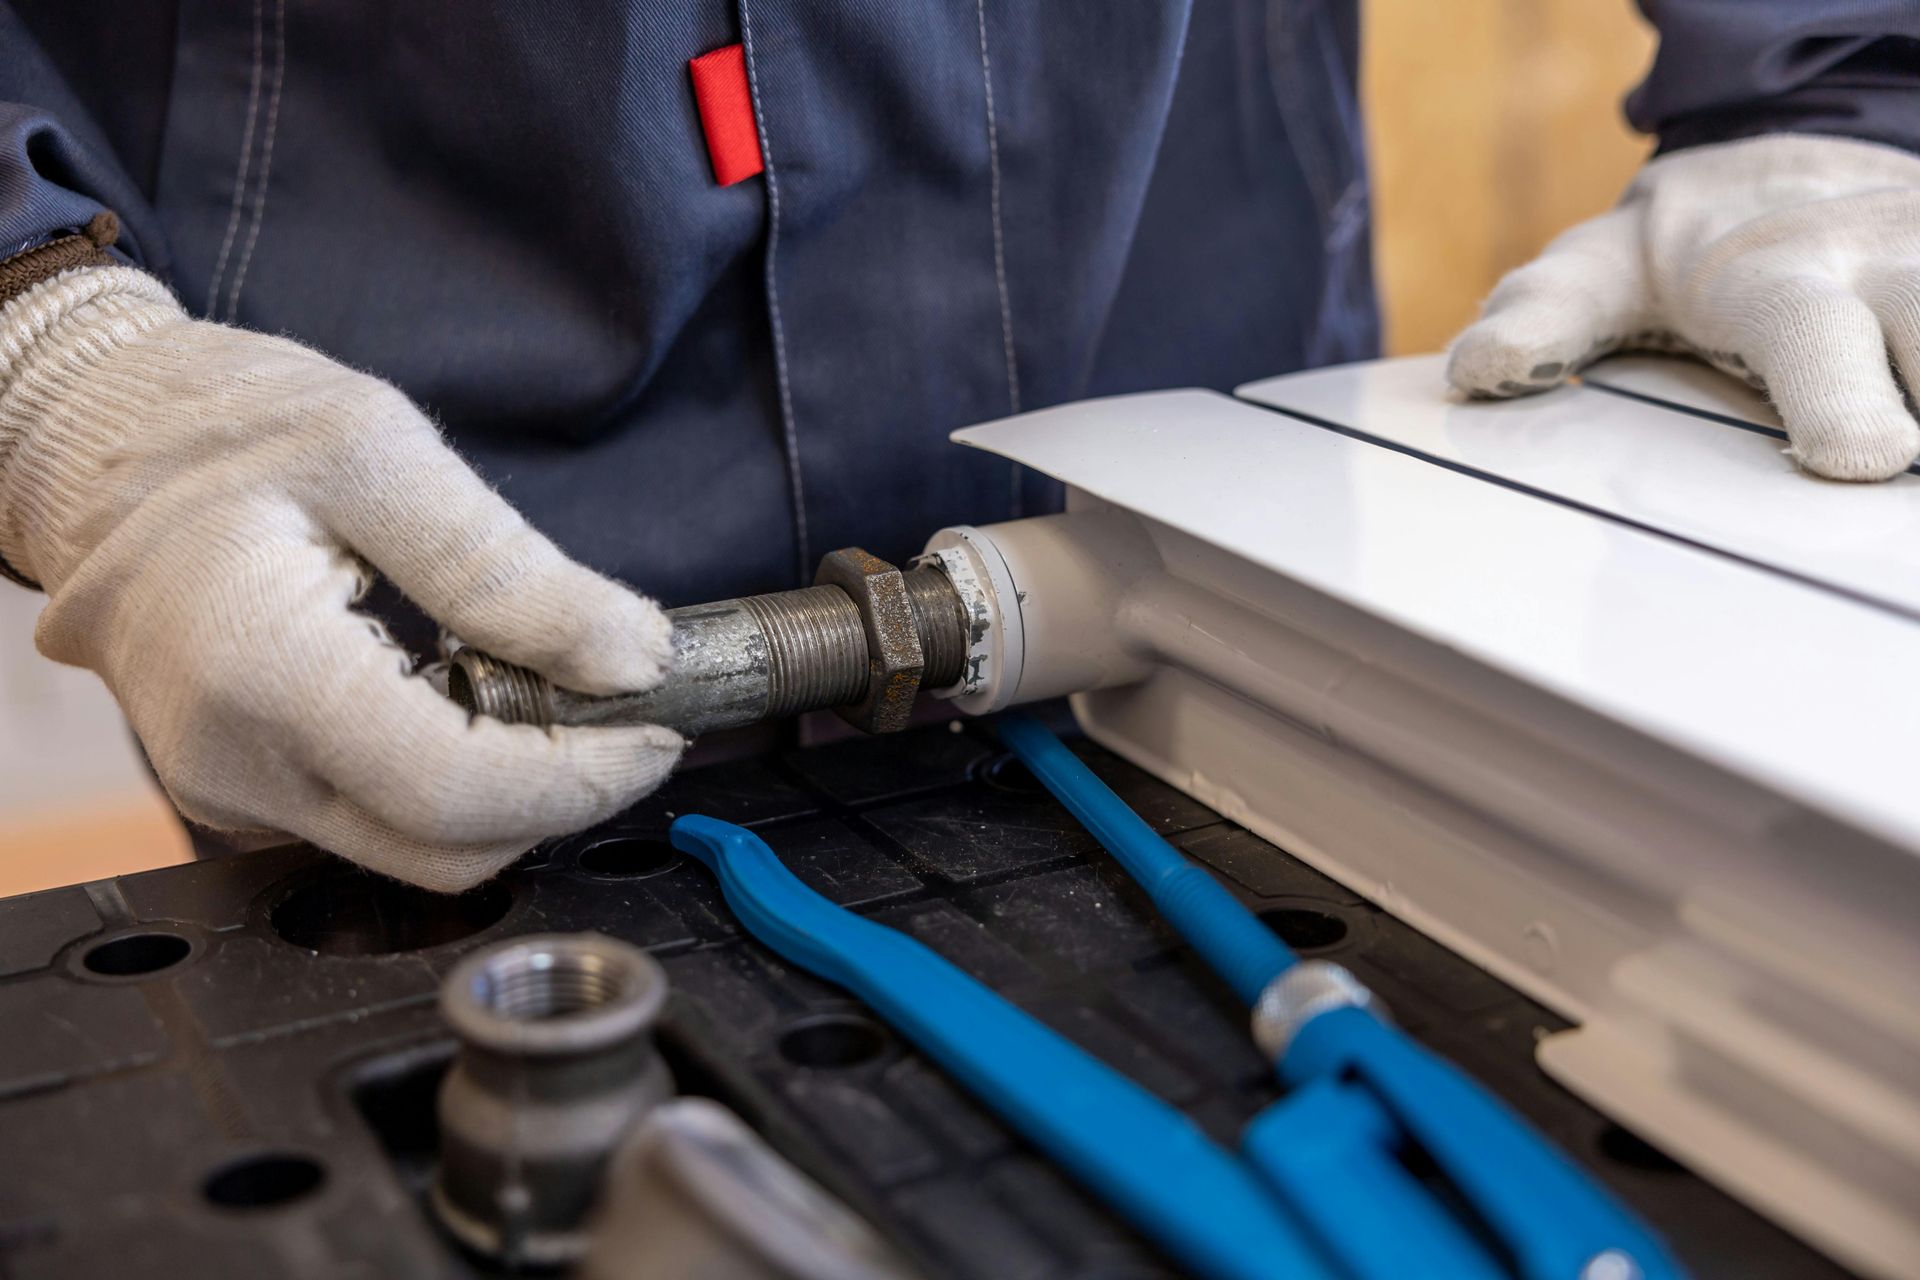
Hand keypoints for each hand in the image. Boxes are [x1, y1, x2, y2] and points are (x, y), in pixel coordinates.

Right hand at [0, 267, 681, 890]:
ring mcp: (229, 788)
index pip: (456, 794)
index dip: (579, 778)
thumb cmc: (216, 423)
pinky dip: (458, 783)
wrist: (92, 438)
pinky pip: (376, 819)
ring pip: (417, 852)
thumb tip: (629, 657)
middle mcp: (232, 763)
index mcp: (259, 674)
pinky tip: (487, 703)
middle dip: (563, 797)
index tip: (656, 729)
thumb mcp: (379, 451)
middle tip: (632, 716)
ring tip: (566, 699)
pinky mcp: (241, 787)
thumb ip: (511, 569)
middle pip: (446, 852)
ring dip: (516, 795)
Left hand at [1449, 134, 1919, 480]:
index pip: (1821, 340)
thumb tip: (1478, 370)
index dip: (1844, 401)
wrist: (1781, 172)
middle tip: (1894, 459)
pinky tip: (1918, 447)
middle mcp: (1890, 261)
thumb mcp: (1594, 275)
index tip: (1863, 460)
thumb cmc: (1680, 255)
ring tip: (1896, 494)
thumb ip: (1540, 320)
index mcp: (1783, 278)